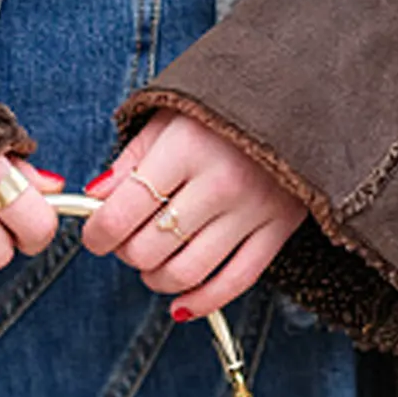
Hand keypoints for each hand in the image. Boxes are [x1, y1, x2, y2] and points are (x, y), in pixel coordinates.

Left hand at [81, 112, 307, 319]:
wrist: (301, 93)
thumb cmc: (224, 104)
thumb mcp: (170, 115)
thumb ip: (131, 160)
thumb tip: (96, 201)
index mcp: (186, 148)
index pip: (123, 213)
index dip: (98, 234)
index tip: (96, 236)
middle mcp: (220, 183)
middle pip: (151, 249)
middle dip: (127, 254)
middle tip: (127, 243)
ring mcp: (252, 209)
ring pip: (187, 272)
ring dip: (157, 280)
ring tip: (152, 265)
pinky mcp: (278, 228)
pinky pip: (235, 282)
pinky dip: (202, 302)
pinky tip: (181, 303)